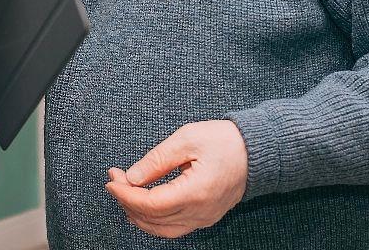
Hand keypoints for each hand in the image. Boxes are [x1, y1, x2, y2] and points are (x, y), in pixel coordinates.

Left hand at [105, 120, 247, 238]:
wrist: (257, 152)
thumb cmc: (225, 141)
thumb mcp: (187, 139)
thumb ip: (157, 160)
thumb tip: (132, 177)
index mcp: (196, 192)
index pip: (150, 204)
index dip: (125, 194)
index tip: (111, 178)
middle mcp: (200, 212)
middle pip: (152, 219)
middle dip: (126, 200)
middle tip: (115, 178)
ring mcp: (204, 218)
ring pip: (161, 229)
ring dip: (138, 214)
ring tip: (124, 191)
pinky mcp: (205, 218)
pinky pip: (173, 228)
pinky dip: (153, 219)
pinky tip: (143, 203)